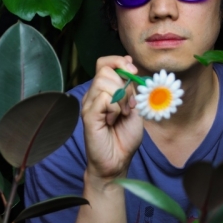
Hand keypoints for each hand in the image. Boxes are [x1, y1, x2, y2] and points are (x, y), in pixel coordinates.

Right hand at [82, 55, 143, 182]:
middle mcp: (93, 95)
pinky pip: (104, 98)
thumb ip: (131, 87)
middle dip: (124, 85)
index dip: (118, 62)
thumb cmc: (124, 138)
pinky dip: (115, 109)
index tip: (133, 71)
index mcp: (103, 91)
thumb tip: (128, 65)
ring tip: (120, 115)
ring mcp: (89, 104)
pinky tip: (112, 121)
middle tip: (128, 106)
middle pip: (105, 70)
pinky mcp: (88, 114)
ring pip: (104, 82)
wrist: (116, 161)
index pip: (104, 63)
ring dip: (121, 98)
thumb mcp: (135, 107)